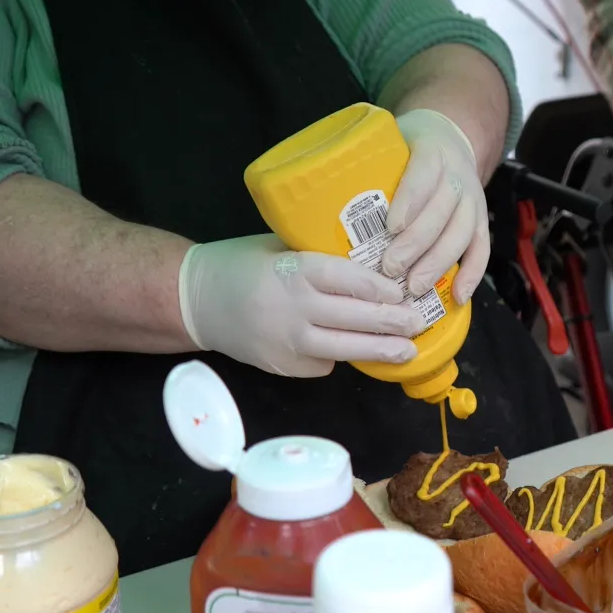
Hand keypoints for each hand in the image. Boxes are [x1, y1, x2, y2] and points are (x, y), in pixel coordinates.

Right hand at [178, 235, 422, 376]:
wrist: (194, 300)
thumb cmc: (240, 263)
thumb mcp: (277, 246)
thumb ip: (316, 256)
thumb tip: (369, 260)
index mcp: (292, 271)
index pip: (345, 280)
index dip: (378, 288)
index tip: (402, 292)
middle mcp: (292, 308)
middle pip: (352, 318)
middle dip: (390, 323)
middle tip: (417, 323)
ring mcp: (286, 342)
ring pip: (343, 349)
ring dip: (378, 351)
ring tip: (408, 351)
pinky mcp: (282, 366)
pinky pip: (322, 363)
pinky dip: (338, 355)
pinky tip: (355, 348)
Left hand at [381, 109, 487, 304]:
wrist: (450, 138)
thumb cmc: (406, 148)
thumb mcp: (387, 144)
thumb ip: (362, 169)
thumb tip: (310, 204)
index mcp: (431, 153)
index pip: (423, 176)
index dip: (409, 203)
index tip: (389, 228)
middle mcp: (457, 176)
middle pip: (441, 212)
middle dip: (416, 244)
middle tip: (390, 269)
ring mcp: (473, 199)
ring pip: (462, 234)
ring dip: (439, 264)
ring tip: (414, 288)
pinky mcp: (481, 220)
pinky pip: (482, 249)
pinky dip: (472, 274)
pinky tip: (457, 296)